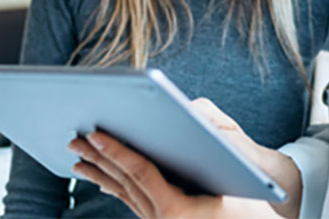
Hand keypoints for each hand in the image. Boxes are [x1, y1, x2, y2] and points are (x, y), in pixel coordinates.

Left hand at [67, 98, 302, 217]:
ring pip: (124, 193)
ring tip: (78, 157)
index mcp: (176, 210)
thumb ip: (213, 147)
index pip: (139, 172)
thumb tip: (193, 118)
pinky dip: (115, 185)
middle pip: (125, 182)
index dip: (117, 150)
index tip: (97, 134)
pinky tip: (102, 177)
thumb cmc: (251, 211)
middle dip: (99, 158)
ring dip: (101, 172)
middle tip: (77, 138)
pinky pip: (132, 201)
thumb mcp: (235, 180)